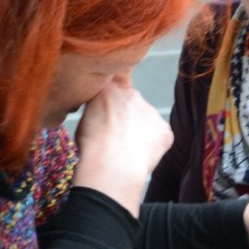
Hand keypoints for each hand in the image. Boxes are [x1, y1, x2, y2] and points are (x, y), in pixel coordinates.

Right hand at [73, 77, 172, 216]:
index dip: (111, 97)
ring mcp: (151, 112)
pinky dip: (152, 146)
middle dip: (125, 116)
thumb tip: (101, 114)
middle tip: (115, 136)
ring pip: (146, 120)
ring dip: (139, 131)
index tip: (107, 110)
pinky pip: (159, 137)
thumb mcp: (84, 119)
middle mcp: (133, 94)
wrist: (112, 167)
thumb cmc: (91, 147)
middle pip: (131, 103)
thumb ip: (97, 108)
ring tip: (126, 150)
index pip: (114, 82)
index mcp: (109, 88)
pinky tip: (139, 157)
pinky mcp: (165, 130)